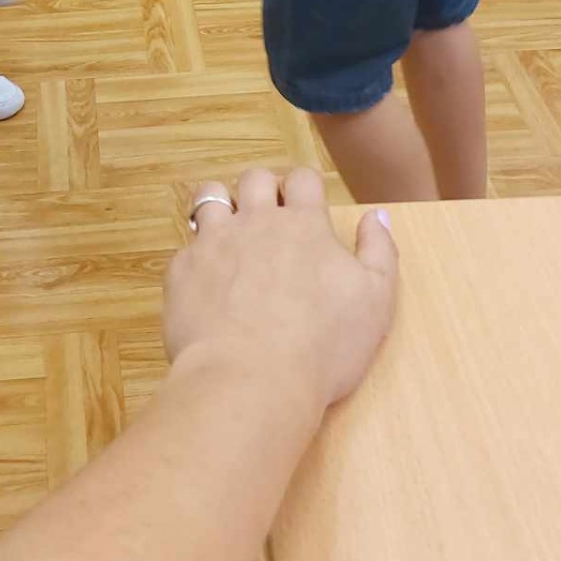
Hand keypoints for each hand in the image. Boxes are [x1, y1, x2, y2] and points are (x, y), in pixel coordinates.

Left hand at [164, 168, 397, 431]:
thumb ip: (379, 251)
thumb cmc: (323, 346)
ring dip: (221, 210)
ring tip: (228, 237)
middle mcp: (256, 222)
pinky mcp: (182, 271)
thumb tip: (375, 215)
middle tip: (267, 220)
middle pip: (255, 179)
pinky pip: (185, 249)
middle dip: (262, 190)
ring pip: (211, 198)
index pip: (303, 179)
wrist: (250, 381)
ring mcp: (213, 242)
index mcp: (304, 224)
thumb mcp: (375, 301)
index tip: (305, 206)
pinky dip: (196, 260)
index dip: (304, 188)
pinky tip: (205, 286)